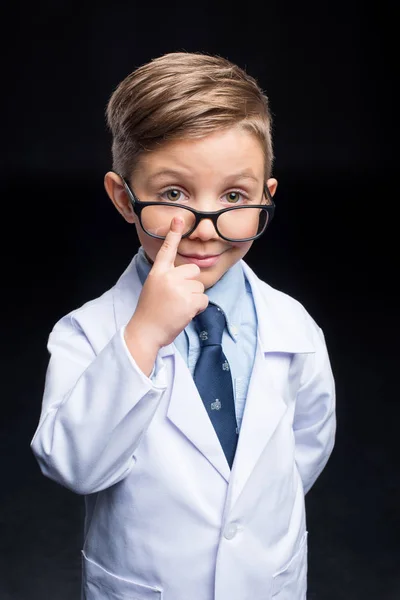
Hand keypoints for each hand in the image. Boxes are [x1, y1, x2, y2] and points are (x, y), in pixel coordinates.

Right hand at [126, 218, 208, 352]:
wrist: (146, 331)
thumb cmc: (150, 312)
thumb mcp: (154, 288)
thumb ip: (168, 278)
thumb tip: (187, 275)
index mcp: (158, 272)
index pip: (168, 250)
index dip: (174, 234)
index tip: (179, 218)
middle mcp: (169, 277)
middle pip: (193, 271)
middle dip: (191, 284)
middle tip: (177, 298)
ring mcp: (179, 288)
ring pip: (199, 287)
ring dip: (194, 299)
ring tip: (178, 308)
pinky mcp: (189, 301)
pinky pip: (204, 300)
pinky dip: (198, 309)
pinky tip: (184, 313)